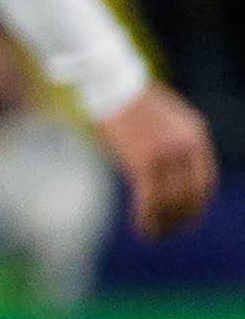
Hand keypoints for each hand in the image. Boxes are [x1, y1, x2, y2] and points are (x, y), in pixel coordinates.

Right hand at [101, 85, 217, 239]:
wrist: (112, 83)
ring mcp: (167, 154)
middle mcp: (187, 147)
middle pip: (191, 194)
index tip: (187, 221)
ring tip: (154, 236)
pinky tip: (141, 227)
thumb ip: (175, 145)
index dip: (198, 205)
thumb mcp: (167, 121)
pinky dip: (148, 217)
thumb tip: (170, 175)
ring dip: (163, 223)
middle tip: (170, 233)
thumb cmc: (132, 102)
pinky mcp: (144, 161)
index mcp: (196, 136)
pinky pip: (151, 198)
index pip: (205, 181)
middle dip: (182, 219)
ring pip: (171, 201)